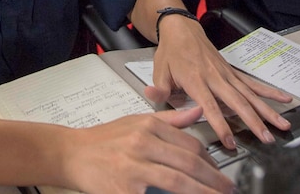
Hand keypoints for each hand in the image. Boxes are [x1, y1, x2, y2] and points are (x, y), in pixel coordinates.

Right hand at [63, 107, 234, 193]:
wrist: (71, 154)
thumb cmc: (103, 140)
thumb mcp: (136, 121)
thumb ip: (170, 120)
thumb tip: (198, 112)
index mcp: (148, 127)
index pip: (189, 144)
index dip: (210, 161)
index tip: (220, 174)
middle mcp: (142, 144)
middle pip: (188, 163)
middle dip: (214, 179)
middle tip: (228, 190)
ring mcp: (133, 168)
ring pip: (177, 182)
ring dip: (202, 192)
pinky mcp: (124, 190)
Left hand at [147, 14, 291, 150]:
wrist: (182, 29)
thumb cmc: (171, 51)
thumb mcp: (159, 70)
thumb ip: (159, 88)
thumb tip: (153, 96)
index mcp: (196, 79)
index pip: (210, 106)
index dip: (221, 125)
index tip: (230, 142)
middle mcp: (215, 77)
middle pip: (238, 102)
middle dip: (254, 122)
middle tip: (266, 139)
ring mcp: (226, 74)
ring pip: (250, 95)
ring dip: (267, 111)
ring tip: (282, 125)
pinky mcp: (232, 72)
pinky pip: (253, 83)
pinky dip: (269, 92)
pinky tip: (283, 99)